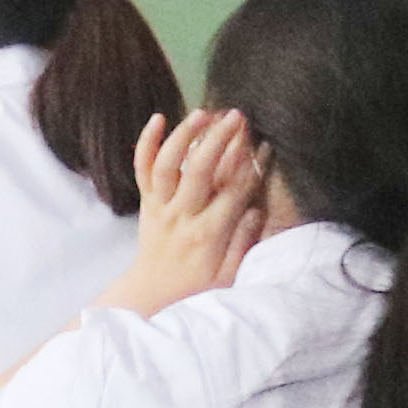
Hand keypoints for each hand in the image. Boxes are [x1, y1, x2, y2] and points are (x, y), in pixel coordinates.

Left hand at [103, 106, 267, 315]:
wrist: (151, 294)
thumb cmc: (197, 286)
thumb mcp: (229, 276)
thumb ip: (243, 243)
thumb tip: (255, 209)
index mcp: (209, 233)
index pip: (232, 190)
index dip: (250, 165)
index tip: (264, 141)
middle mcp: (182, 215)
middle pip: (199, 170)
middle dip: (219, 140)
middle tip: (238, 116)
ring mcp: (160, 206)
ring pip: (167, 165)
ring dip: (184, 135)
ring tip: (204, 112)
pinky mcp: (146, 202)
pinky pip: (142, 169)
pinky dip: (147, 143)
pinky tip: (158, 118)